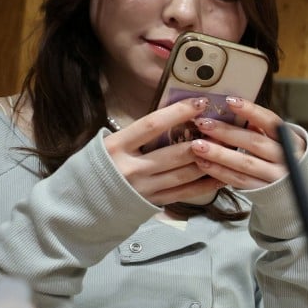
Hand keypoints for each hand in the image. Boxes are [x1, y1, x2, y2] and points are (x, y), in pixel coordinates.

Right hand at [102, 97, 222, 205]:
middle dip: (202, 140)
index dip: (178, 112)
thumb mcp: (107, 144)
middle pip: (175, 153)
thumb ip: (136, 135)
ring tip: (227, 148)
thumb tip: (171, 118)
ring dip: (209, 161)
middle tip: (222, 127)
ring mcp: (144, 188)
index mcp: (116, 147)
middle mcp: (131, 168)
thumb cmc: (95, 168)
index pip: (152, 125)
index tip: (199, 102)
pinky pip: (185, 193)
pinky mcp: (153, 203)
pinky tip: (221, 175)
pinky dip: (205, 184)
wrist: (80, 205)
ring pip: (184, 174)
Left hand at [187, 96, 304, 189]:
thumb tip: (236, 111)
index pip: (271, 122)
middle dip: (226, 132)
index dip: (251, 111)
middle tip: (203, 124)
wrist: (295, 190)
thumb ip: (263, 129)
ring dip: (219, 154)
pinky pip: (240, 180)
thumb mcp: (280, 142)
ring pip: (244, 163)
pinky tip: (204, 164)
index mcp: (292, 140)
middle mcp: (286, 158)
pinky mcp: (264, 192)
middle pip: (254, 142)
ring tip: (197, 145)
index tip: (229, 101)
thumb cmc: (282, 159)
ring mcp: (276, 177)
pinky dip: (220, 172)